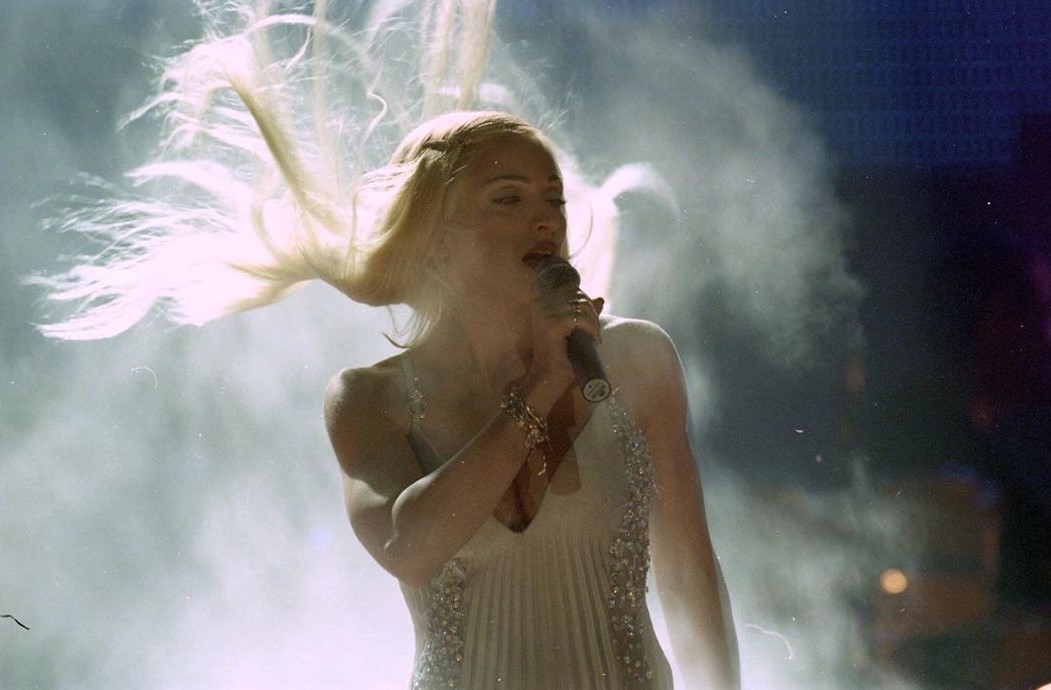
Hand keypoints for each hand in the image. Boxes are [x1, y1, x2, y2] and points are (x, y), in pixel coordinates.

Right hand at [521, 286, 604, 408]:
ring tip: (594, 337)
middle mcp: (540, 304)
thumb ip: (584, 313)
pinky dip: (591, 328)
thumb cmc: (561, 357)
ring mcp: (545, 313)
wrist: (549, 379)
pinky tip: (593, 340)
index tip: (591, 321)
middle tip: (594, 332)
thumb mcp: (575, 330)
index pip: (571, 289)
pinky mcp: (552, 324)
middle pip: (577, 295)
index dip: (585, 302)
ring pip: (580, 305)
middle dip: (591, 312)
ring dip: (593, 321)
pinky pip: (580, 318)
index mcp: (542, 302)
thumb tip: (600, 299)